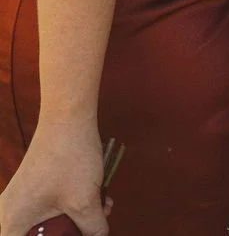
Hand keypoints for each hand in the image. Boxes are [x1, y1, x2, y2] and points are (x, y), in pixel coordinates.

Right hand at [0, 121, 112, 235]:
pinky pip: (50, 208)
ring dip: (75, 220)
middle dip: (69, 232)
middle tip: (89, 228)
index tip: (66, 235)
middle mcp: (10, 213)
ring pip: (47, 223)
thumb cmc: (69, 158)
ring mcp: (21, 199)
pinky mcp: (34, 188)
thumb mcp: (84, 201)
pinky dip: (73, 207)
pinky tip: (98, 199)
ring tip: (100, 211)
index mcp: (13, 222)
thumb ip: (92, 228)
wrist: (68, 121)